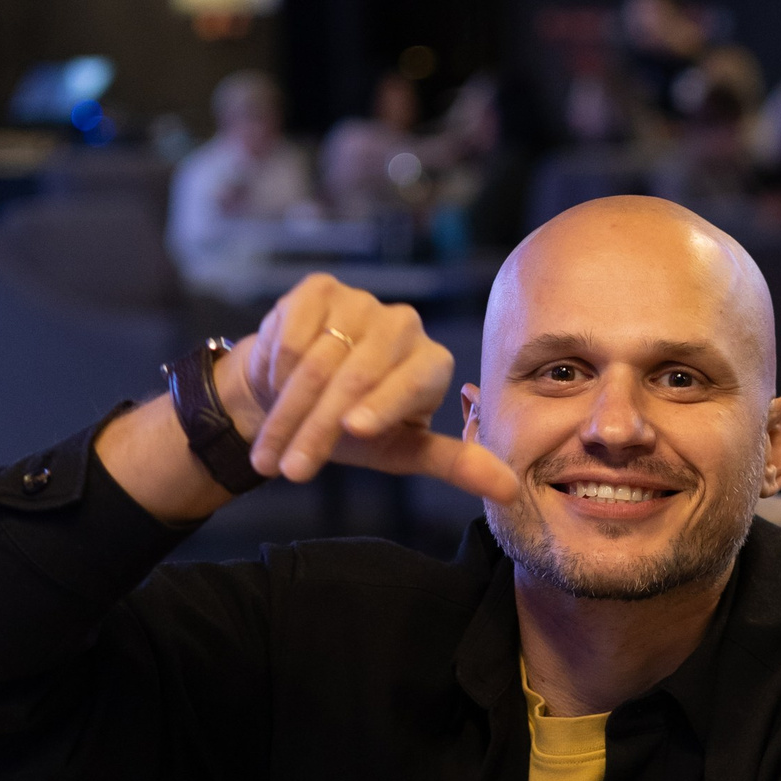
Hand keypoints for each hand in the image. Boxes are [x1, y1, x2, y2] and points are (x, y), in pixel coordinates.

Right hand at [222, 275, 517, 501]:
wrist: (296, 392)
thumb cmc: (353, 428)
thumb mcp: (403, 451)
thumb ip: (455, 465)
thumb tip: (511, 491)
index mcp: (433, 363)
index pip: (410, 383)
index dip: (380, 406)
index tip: (353, 431)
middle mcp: (404, 326)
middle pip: (356, 378)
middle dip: (317, 429)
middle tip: (290, 471)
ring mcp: (362, 302)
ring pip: (318, 360)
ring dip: (287, 412)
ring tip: (268, 454)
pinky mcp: (321, 289)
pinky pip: (293, 332)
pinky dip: (276, 369)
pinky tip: (274, 389)